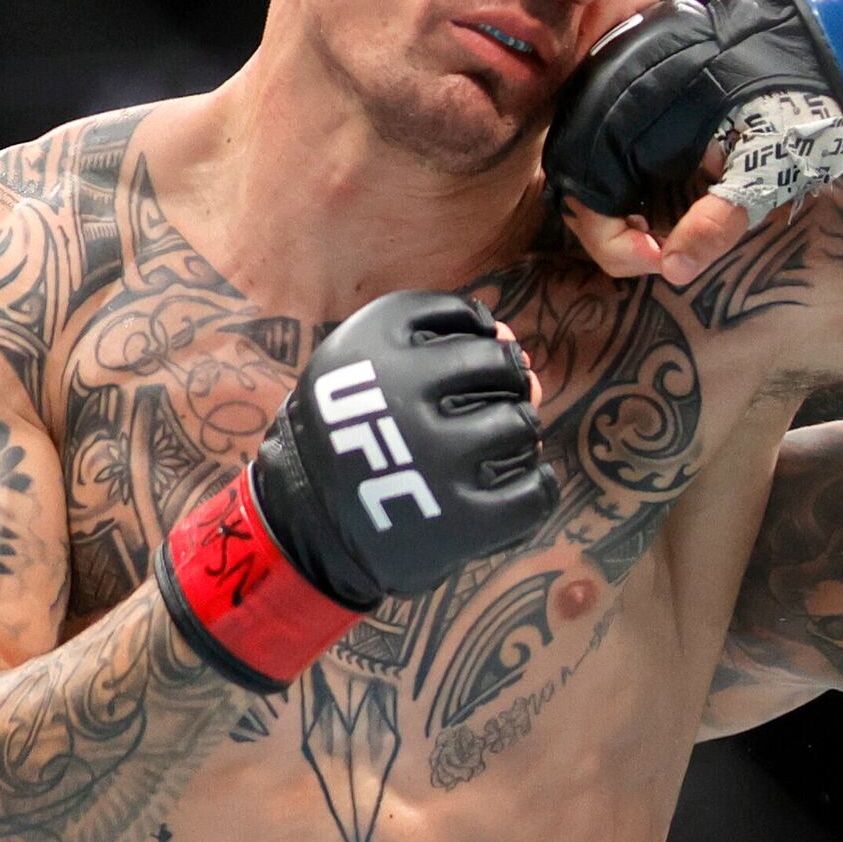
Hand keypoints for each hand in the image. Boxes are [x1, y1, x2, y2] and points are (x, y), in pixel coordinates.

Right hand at [255, 292, 556, 603]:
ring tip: (497, 444)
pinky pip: (533, 494)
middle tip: (492, 400)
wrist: (303, 523)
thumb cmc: (345, 433)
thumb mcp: (355, 363)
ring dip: (520, 430)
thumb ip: (426, 337)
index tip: (470, 358)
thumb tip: (506, 335)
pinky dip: (539, 486)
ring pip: (519, 424)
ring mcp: (434, 461)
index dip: (480, 335)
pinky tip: (522, 484)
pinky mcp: (458, 520)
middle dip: (506, 380)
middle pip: (499, 366)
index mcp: (372, 347)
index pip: (463, 318)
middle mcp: (404, 398)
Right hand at [544, 0, 842, 284]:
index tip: (660, 259)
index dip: (615, 246)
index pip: (586, 203)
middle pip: (579, 190)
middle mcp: (607, 101)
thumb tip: (674, 271)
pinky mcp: (626, 94)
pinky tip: (655, 202)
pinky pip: (605, 149)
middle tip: (660, 250)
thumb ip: (716, 223)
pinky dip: (622, 185)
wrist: (799, 48)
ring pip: (589, 172)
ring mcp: (613, 94)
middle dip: (613, 233)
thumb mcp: (760, 173)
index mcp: (629, 119)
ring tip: (658, 231)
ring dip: (616, 211)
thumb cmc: (783, 111)